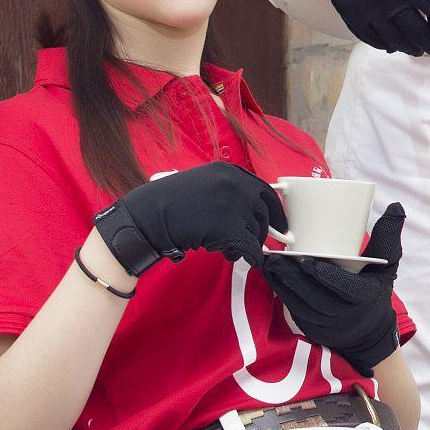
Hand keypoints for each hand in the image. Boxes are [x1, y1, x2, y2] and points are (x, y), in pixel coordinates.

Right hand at [95, 162, 285, 277]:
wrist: (149, 216)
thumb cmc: (170, 203)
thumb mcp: (203, 184)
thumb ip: (228, 191)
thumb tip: (251, 211)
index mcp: (230, 171)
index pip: (264, 191)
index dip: (275, 210)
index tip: (280, 223)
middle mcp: (236, 184)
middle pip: (262, 213)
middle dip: (259, 232)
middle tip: (252, 243)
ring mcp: (234, 204)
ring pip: (255, 232)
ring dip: (245, 245)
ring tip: (229, 250)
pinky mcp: (230, 227)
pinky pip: (250, 248)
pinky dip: (249, 257)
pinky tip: (236, 258)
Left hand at [261, 202, 405, 375]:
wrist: (368, 334)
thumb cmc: (375, 292)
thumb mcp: (387, 267)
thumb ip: (388, 238)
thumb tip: (395, 206)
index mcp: (364, 296)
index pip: (345, 287)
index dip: (326, 276)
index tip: (309, 261)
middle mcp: (344, 314)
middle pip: (316, 295)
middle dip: (295, 277)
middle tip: (278, 257)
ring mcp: (325, 324)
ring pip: (300, 304)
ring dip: (282, 284)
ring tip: (270, 263)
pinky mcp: (310, 328)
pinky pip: (293, 310)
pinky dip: (280, 293)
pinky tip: (271, 277)